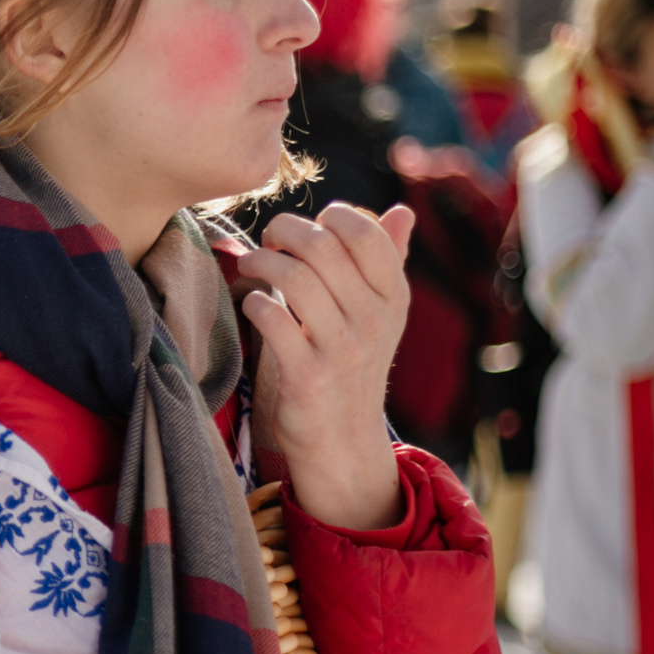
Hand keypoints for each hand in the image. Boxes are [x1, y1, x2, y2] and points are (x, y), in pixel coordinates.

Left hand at [239, 204, 413, 531]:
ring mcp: (342, 350)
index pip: (367, 234)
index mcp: (393, 298)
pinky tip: (252, 304)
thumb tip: (403, 212)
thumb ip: (387, 262)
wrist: (343, 442)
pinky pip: (272, 319)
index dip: (329, 218)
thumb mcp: (381, 315)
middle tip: (268, 239)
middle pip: (323, 247)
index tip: (307, 227)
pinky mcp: (308, 376)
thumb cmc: (353, 366)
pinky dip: (253, 301)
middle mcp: (374, 321)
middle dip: (285, 230)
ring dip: (261, 261)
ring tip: (250, 264)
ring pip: (294, 277)